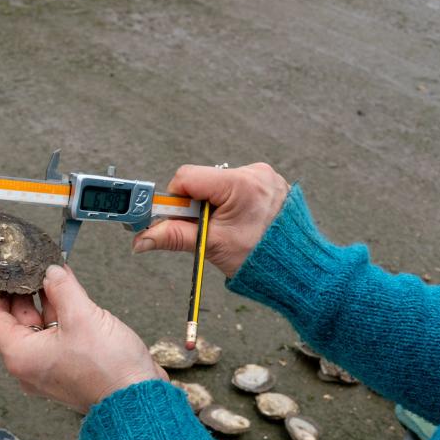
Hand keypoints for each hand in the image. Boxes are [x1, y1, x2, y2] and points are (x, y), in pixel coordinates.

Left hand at [0, 265, 166, 412]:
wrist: (137, 399)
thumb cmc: (108, 367)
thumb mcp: (82, 316)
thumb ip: (62, 288)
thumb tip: (51, 271)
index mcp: (21, 355)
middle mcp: (29, 364)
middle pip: (16, 320)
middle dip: (25, 289)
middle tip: (31, 262)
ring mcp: (49, 367)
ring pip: (39, 326)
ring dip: (46, 299)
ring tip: (54, 271)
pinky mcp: (68, 366)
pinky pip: (56, 335)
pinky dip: (61, 314)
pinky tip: (70, 291)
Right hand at [132, 162, 289, 277]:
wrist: (298, 267)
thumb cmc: (259, 259)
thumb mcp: (211, 246)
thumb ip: (174, 237)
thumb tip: (141, 240)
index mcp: (239, 183)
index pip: (187, 177)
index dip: (176, 200)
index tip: (177, 220)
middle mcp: (253, 172)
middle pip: (203, 181)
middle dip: (196, 206)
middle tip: (205, 230)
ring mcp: (263, 175)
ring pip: (218, 185)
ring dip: (213, 206)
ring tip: (227, 229)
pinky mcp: (269, 182)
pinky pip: (237, 187)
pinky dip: (230, 204)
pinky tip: (240, 222)